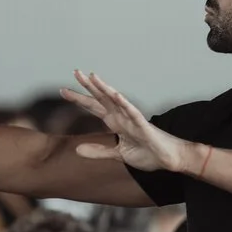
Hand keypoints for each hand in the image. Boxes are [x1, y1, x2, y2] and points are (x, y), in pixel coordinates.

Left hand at [63, 72, 197, 175]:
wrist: (168, 159)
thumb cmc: (148, 153)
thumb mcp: (118, 155)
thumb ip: (98, 151)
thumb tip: (77, 150)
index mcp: (115, 122)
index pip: (94, 107)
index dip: (79, 99)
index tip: (63, 90)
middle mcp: (122, 117)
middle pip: (102, 99)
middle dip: (88, 87)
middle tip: (75, 72)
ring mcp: (132, 120)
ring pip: (116, 101)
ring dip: (104, 89)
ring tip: (93, 77)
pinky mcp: (144, 127)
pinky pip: (133, 113)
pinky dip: (125, 104)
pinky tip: (116, 95)